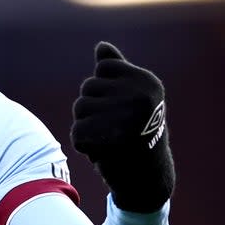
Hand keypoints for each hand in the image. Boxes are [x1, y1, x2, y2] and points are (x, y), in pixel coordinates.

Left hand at [71, 42, 174, 212]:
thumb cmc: (137, 133)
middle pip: (88, 88)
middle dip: (93, 109)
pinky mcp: (110, 139)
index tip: (123, 108)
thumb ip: (117, 71)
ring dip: (87, 127)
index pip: (103, 69)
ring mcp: (126, 117)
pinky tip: (103, 152)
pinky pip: (77, 132)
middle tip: (116, 129)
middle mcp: (139, 96)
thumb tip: (101, 46)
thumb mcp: (133, 97)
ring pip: (80, 108)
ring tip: (110, 139)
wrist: (148, 177)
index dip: (104, 90)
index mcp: (147, 82)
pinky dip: (84, 145)